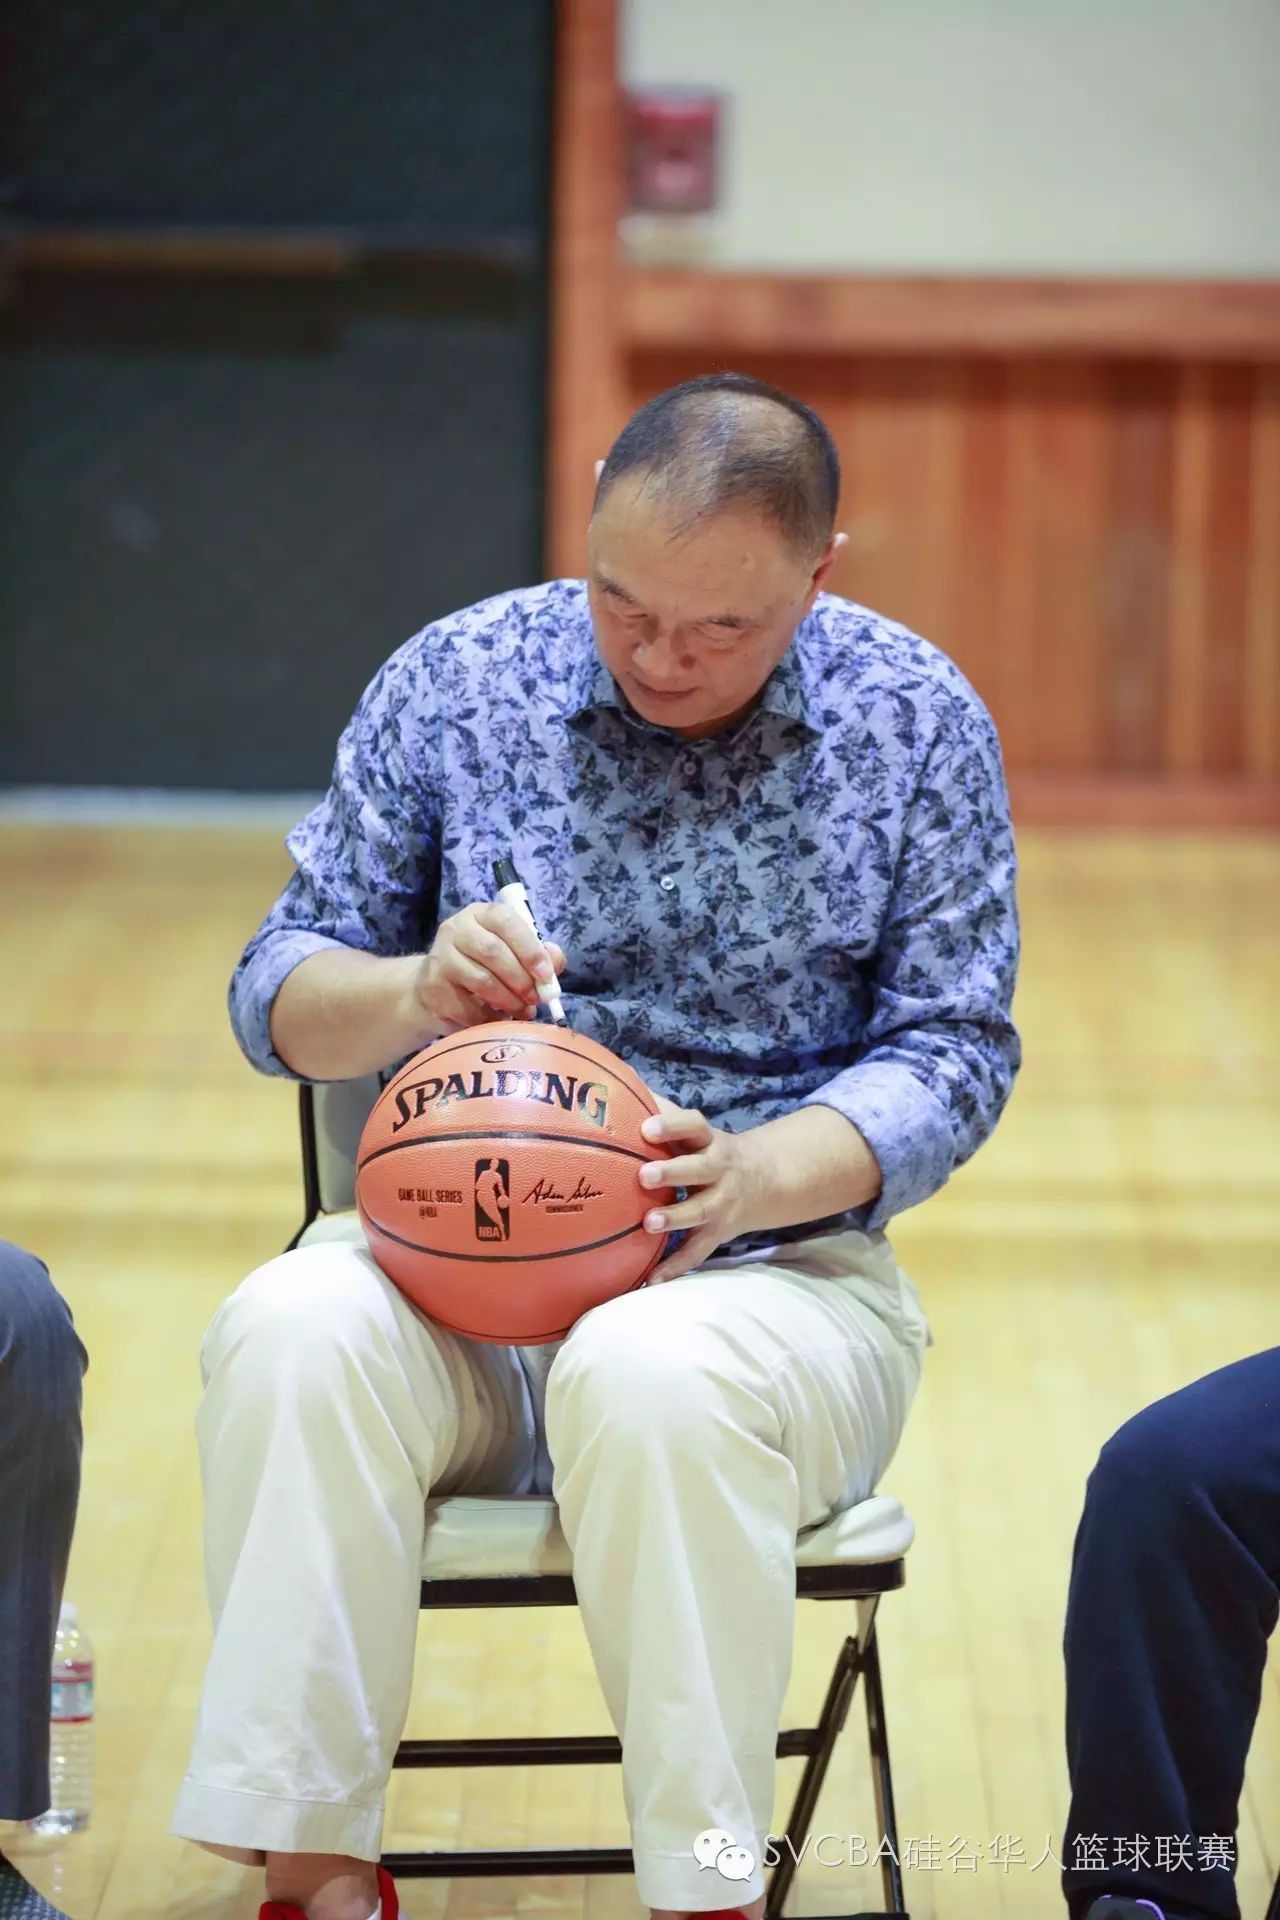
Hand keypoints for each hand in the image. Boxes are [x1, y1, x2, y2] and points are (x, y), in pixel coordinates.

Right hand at [413, 903, 565, 1034]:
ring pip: (482, 980)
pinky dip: (490, 1018)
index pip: (504, 920)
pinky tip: (499, 1019)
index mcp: (480, 914)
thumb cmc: (482, 966)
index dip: (529, 947)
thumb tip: (555, 960)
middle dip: (521, 979)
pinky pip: (468, 1007)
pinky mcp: (434, 987)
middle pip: (492, 951)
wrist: (435, 988)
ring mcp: (440, 957)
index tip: (545, 974)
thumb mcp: (511, 952)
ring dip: (509, 1001)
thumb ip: (538, 954)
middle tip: (536, 999)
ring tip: (521, 1011)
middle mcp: (456, 929)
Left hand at [637, 1096, 763, 1283]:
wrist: (765, 1180)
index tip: (646, 1128)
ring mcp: (722, 1203)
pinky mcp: (718, 1232)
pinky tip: (651, 1280)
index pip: (694, 1126)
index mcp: (709, 1140)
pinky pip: (697, 1252)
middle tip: (642, 1175)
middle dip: (673, 1172)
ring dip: (675, 1218)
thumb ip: (662, 1112)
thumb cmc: (708, 1149)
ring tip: (647, 1224)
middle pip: (700, 1168)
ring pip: (701, 1211)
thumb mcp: (695, 1130)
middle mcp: (719, 1170)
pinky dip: (675, 1267)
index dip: (672, 1125)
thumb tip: (618, 1087)